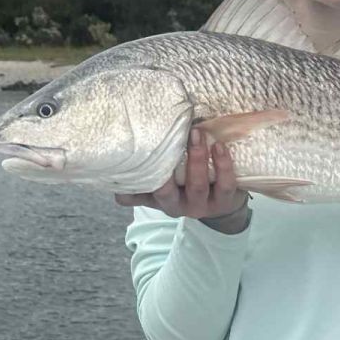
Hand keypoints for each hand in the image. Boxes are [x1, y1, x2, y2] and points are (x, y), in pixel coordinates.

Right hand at [115, 127, 248, 222]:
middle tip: (172, 135)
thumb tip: (114, 168)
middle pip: (168, 191)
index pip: (140, 193)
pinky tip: (219, 145)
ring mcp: (202, 205)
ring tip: (197, 132)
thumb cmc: (186, 185)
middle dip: (169, 164)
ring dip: (196, 158)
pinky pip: (225, 184)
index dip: (135, 179)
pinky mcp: (225, 201)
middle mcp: (178, 206)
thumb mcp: (164, 186)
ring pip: (197, 185)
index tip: (134, 153)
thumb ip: (144, 179)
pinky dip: (222, 164)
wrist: (222, 204)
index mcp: (160, 201)